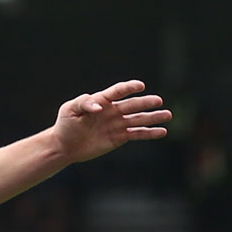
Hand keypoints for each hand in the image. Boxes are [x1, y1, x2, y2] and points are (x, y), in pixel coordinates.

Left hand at [50, 80, 171, 164]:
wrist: (64, 146)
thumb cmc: (65, 125)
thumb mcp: (69, 110)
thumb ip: (84, 103)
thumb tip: (99, 107)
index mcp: (101, 100)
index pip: (118, 91)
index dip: (129, 87)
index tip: (140, 86)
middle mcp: (112, 110)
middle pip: (132, 105)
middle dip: (145, 103)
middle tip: (159, 101)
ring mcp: (117, 124)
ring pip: (138, 119)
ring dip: (153, 117)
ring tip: (167, 115)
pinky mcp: (119, 137)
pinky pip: (137, 133)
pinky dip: (149, 133)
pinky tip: (162, 132)